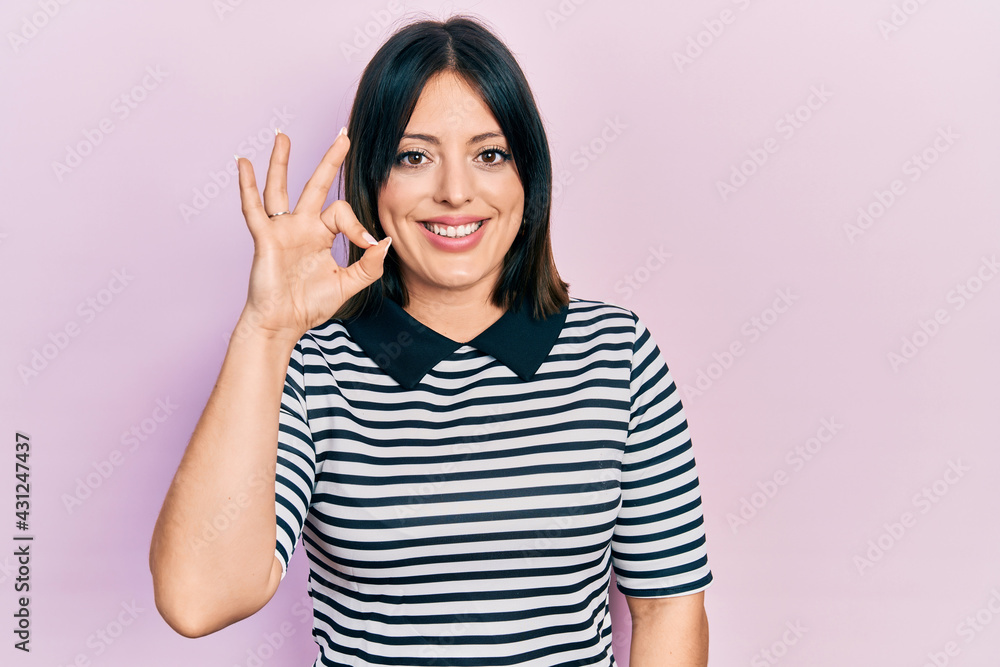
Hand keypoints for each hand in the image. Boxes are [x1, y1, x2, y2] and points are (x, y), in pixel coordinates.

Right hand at [234, 128, 390, 342]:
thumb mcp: (349, 284)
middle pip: (317, 185)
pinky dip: (247, 186)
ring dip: (281, 162)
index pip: (342, 213)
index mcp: (321, 235)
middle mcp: (301, 227)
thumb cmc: (310, 305)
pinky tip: (243, 163)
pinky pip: (254, 208)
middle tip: (343, 135)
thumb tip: (385, 241)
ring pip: (281, 188)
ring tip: (283, 135)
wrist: (283, 323)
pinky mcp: (265, 238)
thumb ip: (369, 265)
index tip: (368, 244)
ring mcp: (281, 230)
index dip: (358, 225)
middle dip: (330, 160)